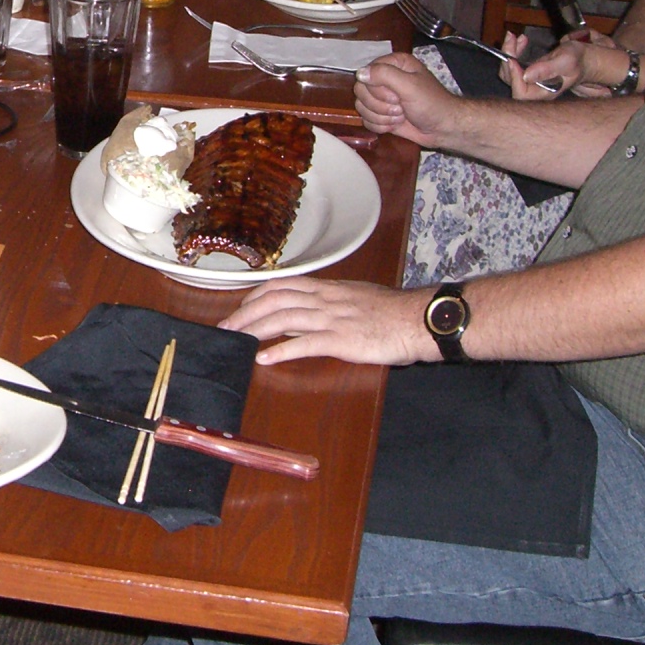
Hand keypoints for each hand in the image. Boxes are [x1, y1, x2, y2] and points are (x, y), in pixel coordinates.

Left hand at [219, 276, 430, 366]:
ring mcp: (333, 318)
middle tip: (226, 329)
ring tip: (235, 341)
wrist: (418, 318)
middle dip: (245, 314)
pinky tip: (265, 359)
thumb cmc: (392, 312)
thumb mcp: (356, 298)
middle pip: (275, 300)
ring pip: (283, 318)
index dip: (256, 296)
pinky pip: (305, 344)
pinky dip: (281, 350)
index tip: (239, 308)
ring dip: (254, 330)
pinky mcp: (343, 339)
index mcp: (328, 289)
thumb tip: (306, 311)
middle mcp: (325, 299)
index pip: (282, 286)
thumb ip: (330, 303)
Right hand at [353, 51, 463, 146]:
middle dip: (380, 105)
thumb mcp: (410, 86)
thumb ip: (384, 75)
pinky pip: (365, 120)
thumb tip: (359, 73)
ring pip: (361, 107)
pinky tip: (395, 124)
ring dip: (382, 117)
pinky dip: (380, 126)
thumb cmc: (431, 104)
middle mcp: (385, 78)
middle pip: (361, 91)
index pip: (366, 74)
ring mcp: (381, 97)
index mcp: (394, 64)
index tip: (396, 96)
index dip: (377, 89)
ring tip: (401, 116)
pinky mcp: (380, 114)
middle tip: (400, 107)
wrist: (442, 128)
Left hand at [508, 28, 620, 99]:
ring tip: (515, 36)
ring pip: (509, 70)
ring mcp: (530, 81)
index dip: (514, 78)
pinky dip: (513, 50)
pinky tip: (521, 39)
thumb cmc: (578, 60)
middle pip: (510, 80)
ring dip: (509, 51)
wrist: (584, 57)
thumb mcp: (566, 61)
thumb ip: (548, 69)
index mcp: (545, 92)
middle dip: (508, 58)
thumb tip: (526, 76)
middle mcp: (535, 89)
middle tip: (512, 39)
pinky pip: (514, 63)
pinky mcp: (528, 72)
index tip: (513, 59)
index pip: (521, 93)